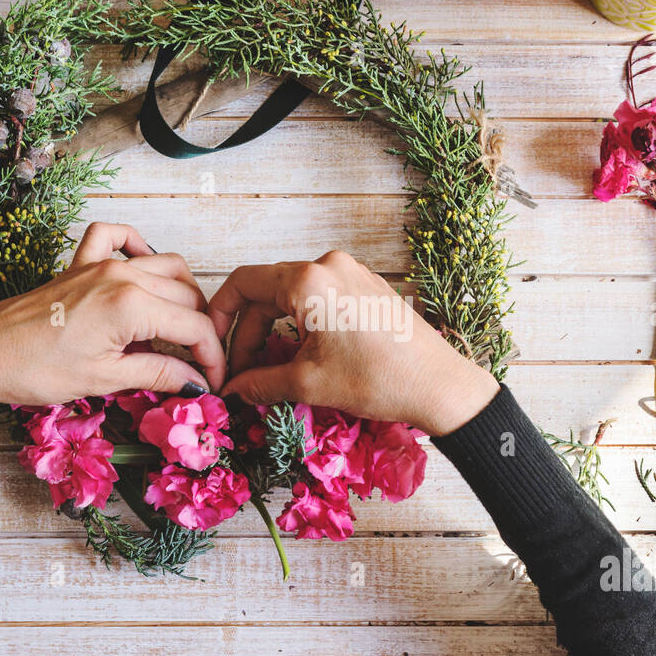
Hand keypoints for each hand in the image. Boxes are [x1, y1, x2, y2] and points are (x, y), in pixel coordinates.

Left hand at [0, 222, 224, 405]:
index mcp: (131, 305)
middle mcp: (122, 275)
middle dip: (201, 333)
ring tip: (177, 331)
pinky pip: (118, 237)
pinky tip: (142, 271)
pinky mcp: (81, 263)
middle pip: (187, 297)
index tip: (213, 382)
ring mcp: (101, 264)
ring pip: (166, 266)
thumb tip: (197, 382)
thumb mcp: (105, 379)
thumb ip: (159, 374)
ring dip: (181, 297)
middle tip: (197, 365)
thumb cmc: (34, 370)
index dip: (212, 358)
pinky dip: (138, 247)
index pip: (195, 328)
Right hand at [209, 250, 498, 435]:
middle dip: (249, 333)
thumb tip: (231, 390)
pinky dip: (301, 324)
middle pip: (266, 291)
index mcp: (308, 280)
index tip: (215, 349)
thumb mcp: (308, 384)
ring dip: (275, 330)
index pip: (242, 283)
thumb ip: (259, 382)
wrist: (440, 386)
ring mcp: (351, 272)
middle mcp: (329, 265)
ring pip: (292, 296)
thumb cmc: (378, 380)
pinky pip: (319, 298)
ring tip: (271, 370)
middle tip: (244, 373)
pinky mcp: (367, 286)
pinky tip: (302, 357)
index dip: (220, 317)